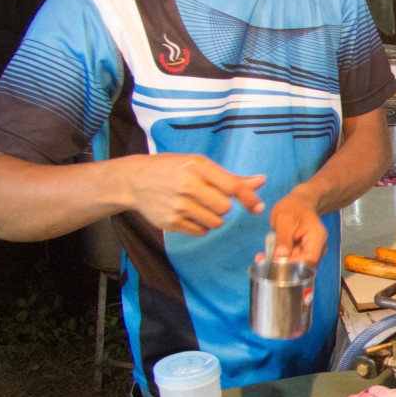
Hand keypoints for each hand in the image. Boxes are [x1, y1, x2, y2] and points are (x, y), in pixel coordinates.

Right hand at [125, 154, 264, 234]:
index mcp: (196, 167)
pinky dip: (200, 226)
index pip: (231, 186)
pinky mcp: (169, 222)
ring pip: (214, 222)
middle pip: (224, 208)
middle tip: (212, 200)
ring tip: (199, 206)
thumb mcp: (198, 165)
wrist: (134, 180)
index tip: (258, 207)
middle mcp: (186, 185)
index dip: (249, 198)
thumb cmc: (172, 169)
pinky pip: (200, 231)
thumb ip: (230, 177)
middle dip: (224, 207)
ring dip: (213, 218)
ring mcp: (176, 205)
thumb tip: (261, 180)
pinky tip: (189, 214)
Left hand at [266, 186, 325, 266]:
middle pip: (303, 266)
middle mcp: (318, 248)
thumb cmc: (293, 207)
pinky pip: (293, 261)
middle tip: (261, 261)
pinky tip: (267, 256)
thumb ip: (283, 239)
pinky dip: (280, 260)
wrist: (300, 203)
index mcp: (317, 238)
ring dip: (279, 265)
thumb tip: (279, 257)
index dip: (292, 266)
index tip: (273, 264)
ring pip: (297, 266)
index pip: (308, 260)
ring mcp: (311, 252)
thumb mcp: (284, 219)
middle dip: (282, 267)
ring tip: (261, 258)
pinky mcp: (303, 253)